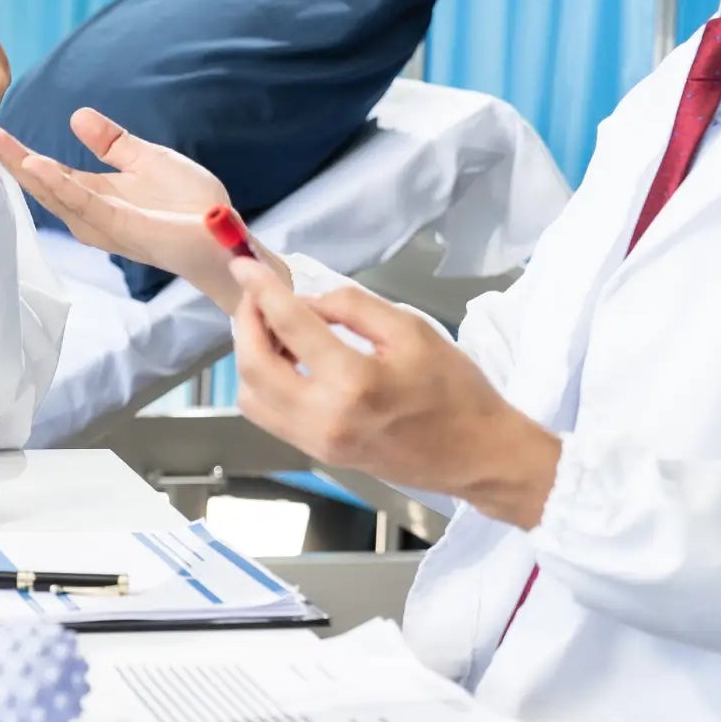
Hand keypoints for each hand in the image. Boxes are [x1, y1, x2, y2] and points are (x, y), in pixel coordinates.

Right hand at [0, 106, 245, 305]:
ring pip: (54, 193)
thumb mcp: (147, 160)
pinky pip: (85, 204)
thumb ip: (112, 142)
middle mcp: (90, 215)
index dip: (13, 149)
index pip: (45, 170)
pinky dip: (59, 184)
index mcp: (94, 196)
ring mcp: (104, 224)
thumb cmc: (189, 206)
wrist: (223, 239)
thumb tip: (76, 115)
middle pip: (39, 183)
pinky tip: (37, 163)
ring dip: (24, 166)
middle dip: (5, 156)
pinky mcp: (124, 228)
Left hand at [228, 261, 561, 526]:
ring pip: (251, 396)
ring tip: (273, 330)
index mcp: (355, 382)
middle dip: (246, 323)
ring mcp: (318, 442)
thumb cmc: (455, 391)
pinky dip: (263, 382)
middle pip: (254, 366)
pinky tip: (287, 360)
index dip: (261, 291)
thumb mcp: (411, 330)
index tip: (244, 266)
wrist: (476, 456)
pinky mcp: (318, 454)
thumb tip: (308, 301)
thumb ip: (353, 307)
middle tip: (256, 297)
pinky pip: (269, 415)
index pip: (290, 326)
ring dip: (250, 356)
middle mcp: (326, 418)